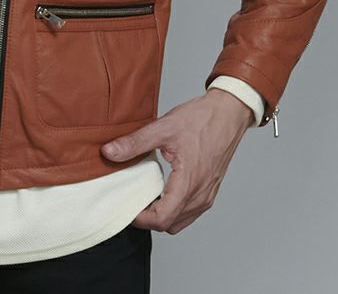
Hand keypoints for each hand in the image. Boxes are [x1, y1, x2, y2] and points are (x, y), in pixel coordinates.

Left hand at [100, 88, 253, 233]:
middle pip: (169, 224)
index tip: (125, 207)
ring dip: (161, 215)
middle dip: (147, 218)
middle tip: (130, 200)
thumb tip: (109, 152)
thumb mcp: (163, 128)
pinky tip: (162, 190)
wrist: (228, 114)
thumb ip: (135, 143)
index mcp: (189, 182)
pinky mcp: (210, 191)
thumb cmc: (202, 119)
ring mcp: (207, 195)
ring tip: (144, 196)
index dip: (140, 218)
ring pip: (180, 221)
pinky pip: (189, 212)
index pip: (162, 218)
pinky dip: (173, 210)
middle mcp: (201, 194)